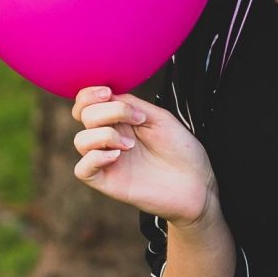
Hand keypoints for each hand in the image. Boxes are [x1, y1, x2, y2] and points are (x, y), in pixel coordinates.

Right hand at [71, 86, 219, 228]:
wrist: (197, 183)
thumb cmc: (181, 150)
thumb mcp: (159, 118)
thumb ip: (131, 104)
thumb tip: (107, 96)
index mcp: (120, 120)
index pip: (87, 102)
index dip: (89, 94)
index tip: (107, 93)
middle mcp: (110, 138)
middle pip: (84, 116)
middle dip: (107, 111)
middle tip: (137, 119)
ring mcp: (106, 160)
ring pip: (80, 141)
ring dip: (104, 135)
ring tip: (131, 145)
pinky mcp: (107, 181)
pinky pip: (82, 169)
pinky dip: (94, 158)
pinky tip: (117, 157)